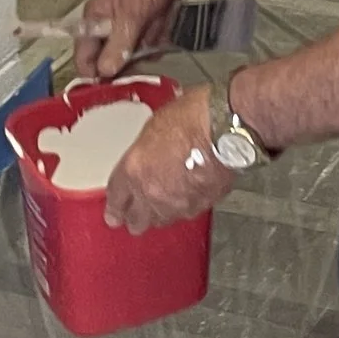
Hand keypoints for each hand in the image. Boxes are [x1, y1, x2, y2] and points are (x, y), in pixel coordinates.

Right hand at [16, 0, 182, 80]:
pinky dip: (161, 37)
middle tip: (142, 61)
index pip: (85, 57)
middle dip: (128, 62)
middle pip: (112, 59)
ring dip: (148, 47)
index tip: (111, 91)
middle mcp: (109, 23)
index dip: (95, 75)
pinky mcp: (151, 19)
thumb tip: (103, 74)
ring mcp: (132, 22)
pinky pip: (153, 41)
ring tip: (156, 29)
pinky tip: (166, 23)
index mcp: (95, 19)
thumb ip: (117, 46)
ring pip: (135, 51)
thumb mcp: (130, 15)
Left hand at [104, 89, 238, 234]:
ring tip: (165, 205)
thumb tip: (146, 156)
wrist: (224, 127)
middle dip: (135, 219)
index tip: (114, 214)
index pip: (116, 199)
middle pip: (136, 220)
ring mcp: (176, 203)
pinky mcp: (199, 206)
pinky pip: (187, 213)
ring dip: (161, 214)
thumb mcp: (153, 127)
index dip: (114, 208)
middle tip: (136, 216)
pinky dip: (186, 207)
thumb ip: (144, 152)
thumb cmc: (193, 117)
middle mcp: (151, 192)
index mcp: (134, 170)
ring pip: (162, 221)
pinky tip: (188, 196)